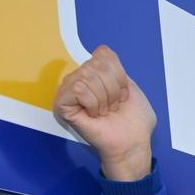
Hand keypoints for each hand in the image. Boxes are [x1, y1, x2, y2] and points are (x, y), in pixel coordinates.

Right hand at [53, 45, 156, 180]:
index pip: (103, 54)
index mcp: (94, 75)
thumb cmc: (133, 122)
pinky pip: (78, 88)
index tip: (122, 95)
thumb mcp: (132, 87)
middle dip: (113, 88)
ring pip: (87, 75)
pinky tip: (94, 115)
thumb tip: (100, 51)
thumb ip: (115, 66)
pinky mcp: (61, 105)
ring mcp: (68, 92)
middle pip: (97, 64)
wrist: (131, 143)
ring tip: (104, 112)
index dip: (119, 76)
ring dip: (104, 98)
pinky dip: (93, 103)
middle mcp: (79, 80)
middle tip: (113, 106)